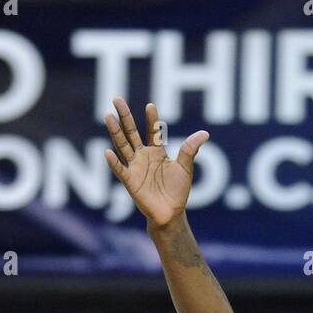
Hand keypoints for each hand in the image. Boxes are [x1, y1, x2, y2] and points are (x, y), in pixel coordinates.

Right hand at [104, 97, 207, 228]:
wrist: (171, 214)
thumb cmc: (177, 191)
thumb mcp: (185, 168)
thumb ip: (190, 150)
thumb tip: (205, 133)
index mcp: (157, 151)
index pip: (152, 131)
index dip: (152, 119)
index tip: (150, 105)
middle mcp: (143, 156)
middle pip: (131, 132)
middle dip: (124, 116)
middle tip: (116, 99)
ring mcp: (135, 167)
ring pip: (123, 146)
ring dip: (115, 132)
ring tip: (108, 116)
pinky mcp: (130, 182)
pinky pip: (120, 170)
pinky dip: (114, 163)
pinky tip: (108, 152)